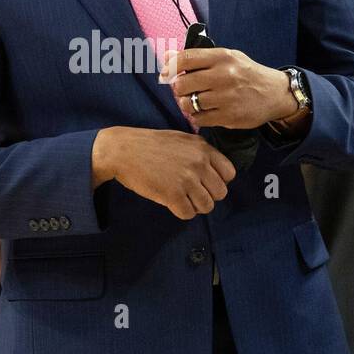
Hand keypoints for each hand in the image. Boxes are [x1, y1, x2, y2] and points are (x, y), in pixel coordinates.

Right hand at [92, 127, 235, 219]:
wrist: (123, 150)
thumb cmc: (150, 144)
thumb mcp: (181, 139)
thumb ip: (200, 152)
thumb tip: (215, 171)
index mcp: (203, 149)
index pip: (229, 174)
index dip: (218, 181)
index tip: (205, 182)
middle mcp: (199, 164)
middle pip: (220, 193)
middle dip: (207, 196)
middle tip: (191, 193)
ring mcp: (187, 180)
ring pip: (207, 206)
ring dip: (195, 206)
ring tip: (182, 198)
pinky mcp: (173, 194)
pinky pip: (189, 214)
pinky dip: (181, 212)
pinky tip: (172, 202)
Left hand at [162, 47, 296, 128]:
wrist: (275, 93)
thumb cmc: (247, 74)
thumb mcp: (227, 58)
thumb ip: (198, 57)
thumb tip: (167, 56)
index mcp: (222, 57)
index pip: (185, 59)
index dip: (170, 67)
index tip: (165, 74)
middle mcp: (224, 76)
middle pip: (183, 83)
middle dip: (178, 88)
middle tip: (185, 90)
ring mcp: (226, 97)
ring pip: (189, 103)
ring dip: (186, 104)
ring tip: (194, 101)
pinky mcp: (229, 116)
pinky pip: (199, 118)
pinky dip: (197, 116)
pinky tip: (204, 111)